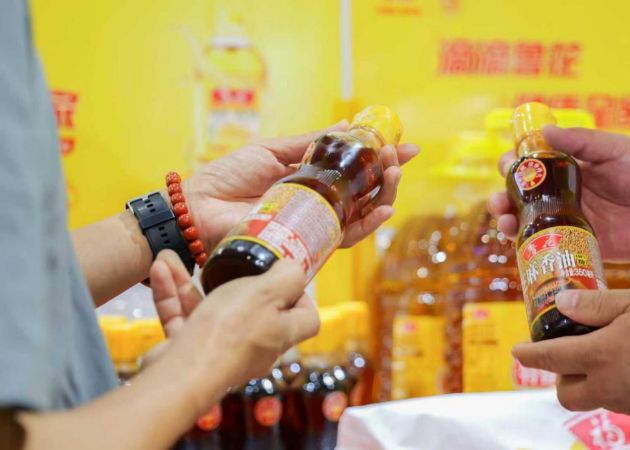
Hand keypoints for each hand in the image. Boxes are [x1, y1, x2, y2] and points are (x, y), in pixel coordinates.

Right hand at [145, 250, 319, 389]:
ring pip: (209, 310)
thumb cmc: (230, 332)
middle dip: (234, 281)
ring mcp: (222, 351)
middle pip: (253, 310)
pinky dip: (172, 296)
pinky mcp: (190, 354)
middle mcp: (255, 346)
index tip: (285, 277)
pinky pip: (183, 319)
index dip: (300, 297)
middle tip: (228, 261)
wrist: (183, 374)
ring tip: (174, 257)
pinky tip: (160, 270)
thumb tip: (296, 267)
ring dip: (190, 284)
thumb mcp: (268, 292)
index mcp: (281, 333)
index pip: (305, 320)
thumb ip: (287, 277)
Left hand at [181, 123, 419, 249]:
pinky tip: (383, 210)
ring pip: (362, 214)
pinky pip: (346, 236)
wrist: (200, 209)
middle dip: (386, 174)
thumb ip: (309, 143)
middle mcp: (317, 202)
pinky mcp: (309, 243)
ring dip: (384, 195)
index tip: (403, 145)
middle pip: (364, 192)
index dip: (379, 158)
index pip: (353, 168)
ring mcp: (315, 223)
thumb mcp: (272, 151)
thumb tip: (347, 127)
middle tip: (396, 158)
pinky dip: (368, 224)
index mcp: (310, 178)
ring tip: (394, 175)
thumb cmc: (228, 178)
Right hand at [489, 126, 629, 260]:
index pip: (531, 164)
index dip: (514, 164)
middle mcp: (561, 194)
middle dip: (502, 197)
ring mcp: (566, 221)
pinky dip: (527, 247)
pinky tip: (520, 244)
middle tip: (500, 201)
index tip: (508, 166)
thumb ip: (583, 141)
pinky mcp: (575, 244)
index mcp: (568, 168)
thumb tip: (545, 131)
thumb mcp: (616, 149)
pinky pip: (546, 246)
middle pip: (520, 196)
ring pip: (527, 222)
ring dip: (508, 222)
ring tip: (505, 223)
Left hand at [513, 286, 629, 417]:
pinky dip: (619, 386)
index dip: (529, 355)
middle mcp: (610, 385)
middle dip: (560, 378)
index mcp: (599, 355)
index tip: (517, 352)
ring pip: (596, 399)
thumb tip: (561, 302)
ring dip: (591, 382)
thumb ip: (596, 304)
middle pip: (567, 394)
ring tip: (609, 355)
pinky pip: (625, 402)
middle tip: (570, 355)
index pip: (550, 359)